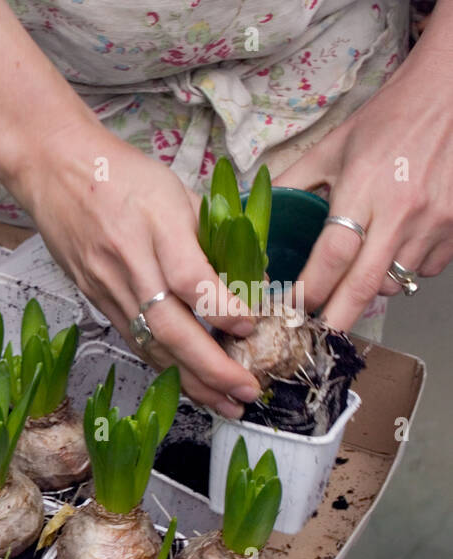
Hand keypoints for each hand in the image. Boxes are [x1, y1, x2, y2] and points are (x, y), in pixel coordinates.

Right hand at [1, 119, 261, 416]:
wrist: (56, 173)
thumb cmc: (123, 176)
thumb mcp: (176, 191)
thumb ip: (211, 236)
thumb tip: (250, 283)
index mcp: (154, 227)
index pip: (190, 279)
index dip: (222, 308)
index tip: (251, 325)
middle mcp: (128, 264)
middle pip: (170, 328)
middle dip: (212, 367)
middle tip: (248, 389)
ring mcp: (107, 288)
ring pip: (151, 346)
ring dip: (191, 381)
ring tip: (226, 403)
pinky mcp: (96, 300)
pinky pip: (135, 341)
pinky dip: (165, 367)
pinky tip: (188, 384)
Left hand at [276, 24, 452, 327]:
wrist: (450, 94)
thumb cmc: (389, 119)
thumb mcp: (332, 147)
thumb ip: (293, 183)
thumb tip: (255, 214)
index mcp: (364, 188)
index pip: (333, 255)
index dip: (309, 289)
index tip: (291, 309)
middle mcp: (402, 210)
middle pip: (365, 285)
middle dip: (336, 318)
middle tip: (314, 335)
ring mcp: (434, 221)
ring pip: (395, 281)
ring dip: (368, 290)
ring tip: (350, 280)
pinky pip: (423, 270)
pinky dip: (403, 271)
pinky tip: (389, 252)